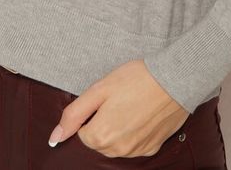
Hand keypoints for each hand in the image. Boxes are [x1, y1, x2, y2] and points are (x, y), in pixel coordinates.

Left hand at [48, 59, 189, 157]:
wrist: (176, 79)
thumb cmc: (137, 79)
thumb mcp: (100, 88)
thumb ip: (74, 114)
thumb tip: (55, 137)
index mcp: (101, 136)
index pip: (83, 132)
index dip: (92, 113)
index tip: (105, 99)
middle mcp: (117, 150)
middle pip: (99, 140)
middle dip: (104, 121)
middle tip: (119, 99)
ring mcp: (136, 151)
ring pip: (116, 144)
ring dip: (119, 128)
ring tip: (132, 104)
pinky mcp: (152, 147)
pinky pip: (134, 144)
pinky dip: (135, 132)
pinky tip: (143, 113)